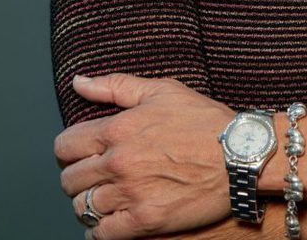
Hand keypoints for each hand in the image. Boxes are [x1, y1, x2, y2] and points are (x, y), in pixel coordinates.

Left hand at [54, 74, 236, 239]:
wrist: (240, 154)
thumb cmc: (204, 120)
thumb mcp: (162, 90)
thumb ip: (115, 85)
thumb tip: (78, 82)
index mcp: (119, 128)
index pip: (65, 145)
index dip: (70, 148)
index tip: (83, 151)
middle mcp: (119, 162)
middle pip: (70, 180)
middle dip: (79, 176)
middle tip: (97, 174)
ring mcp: (131, 194)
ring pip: (83, 208)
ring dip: (91, 203)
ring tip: (108, 195)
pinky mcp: (145, 221)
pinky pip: (102, 234)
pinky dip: (101, 230)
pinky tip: (113, 219)